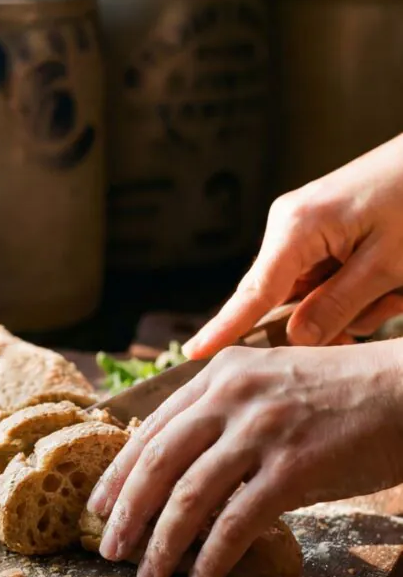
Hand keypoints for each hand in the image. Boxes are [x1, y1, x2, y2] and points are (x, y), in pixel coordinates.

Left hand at [87, 341, 402, 576]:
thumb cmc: (338, 394)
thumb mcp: (266, 381)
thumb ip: (221, 410)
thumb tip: (175, 464)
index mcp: (218, 374)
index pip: (151, 429)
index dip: (118, 473)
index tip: (97, 507)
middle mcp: (231, 396)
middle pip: (157, 463)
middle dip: (125, 513)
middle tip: (106, 550)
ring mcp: (261, 430)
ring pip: (188, 497)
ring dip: (161, 544)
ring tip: (146, 576)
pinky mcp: (294, 468)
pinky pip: (237, 523)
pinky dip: (211, 557)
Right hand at [184, 134, 402, 358]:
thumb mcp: (388, 263)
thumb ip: (339, 304)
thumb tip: (295, 338)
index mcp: (296, 227)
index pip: (253, 293)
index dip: (224, 328)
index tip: (194, 352)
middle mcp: (289, 224)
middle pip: (284, 298)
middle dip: (331, 317)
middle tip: (383, 306)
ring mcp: (303, 226)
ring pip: (311, 292)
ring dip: (354, 302)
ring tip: (396, 286)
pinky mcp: (320, 228)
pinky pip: (324, 276)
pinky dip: (355, 287)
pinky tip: (389, 278)